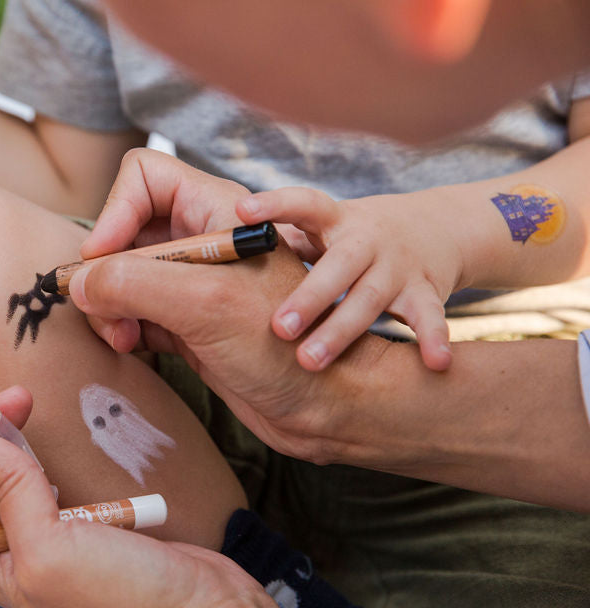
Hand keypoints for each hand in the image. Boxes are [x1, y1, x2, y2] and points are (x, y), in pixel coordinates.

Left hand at [0, 371, 308, 607]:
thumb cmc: (127, 603)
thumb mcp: (52, 549)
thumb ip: (8, 492)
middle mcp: (17, 547)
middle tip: (17, 390)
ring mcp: (56, 535)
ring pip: (19, 471)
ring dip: (13, 436)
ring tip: (15, 400)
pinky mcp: (94, 525)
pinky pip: (60, 478)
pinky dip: (52, 453)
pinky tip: (50, 437)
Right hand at [68, 149, 394, 459]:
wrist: (322, 409)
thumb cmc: (283, 351)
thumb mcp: (205, 304)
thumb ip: (134, 282)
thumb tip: (78, 283)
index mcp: (216, 212)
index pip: (143, 176)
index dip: (114, 212)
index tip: (103, 260)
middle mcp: (202, 241)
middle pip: (124, 230)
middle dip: (105, 270)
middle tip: (108, 311)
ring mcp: (192, 284)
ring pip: (123, 275)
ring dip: (109, 304)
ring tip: (122, 337)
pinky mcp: (187, 323)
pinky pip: (133, 310)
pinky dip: (121, 326)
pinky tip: (132, 347)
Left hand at [237, 188, 462, 371]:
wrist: (435, 228)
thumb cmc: (352, 237)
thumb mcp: (319, 231)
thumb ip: (276, 245)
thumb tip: (211, 258)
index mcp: (333, 219)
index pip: (302, 204)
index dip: (273, 204)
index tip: (243, 211)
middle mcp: (365, 239)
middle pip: (337, 266)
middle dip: (307, 298)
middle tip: (277, 328)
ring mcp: (397, 265)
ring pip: (370, 298)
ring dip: (341, 331)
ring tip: (309, 362)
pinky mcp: (426, 289)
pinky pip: (429, 317)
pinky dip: (434, 340)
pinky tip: (434, 364)